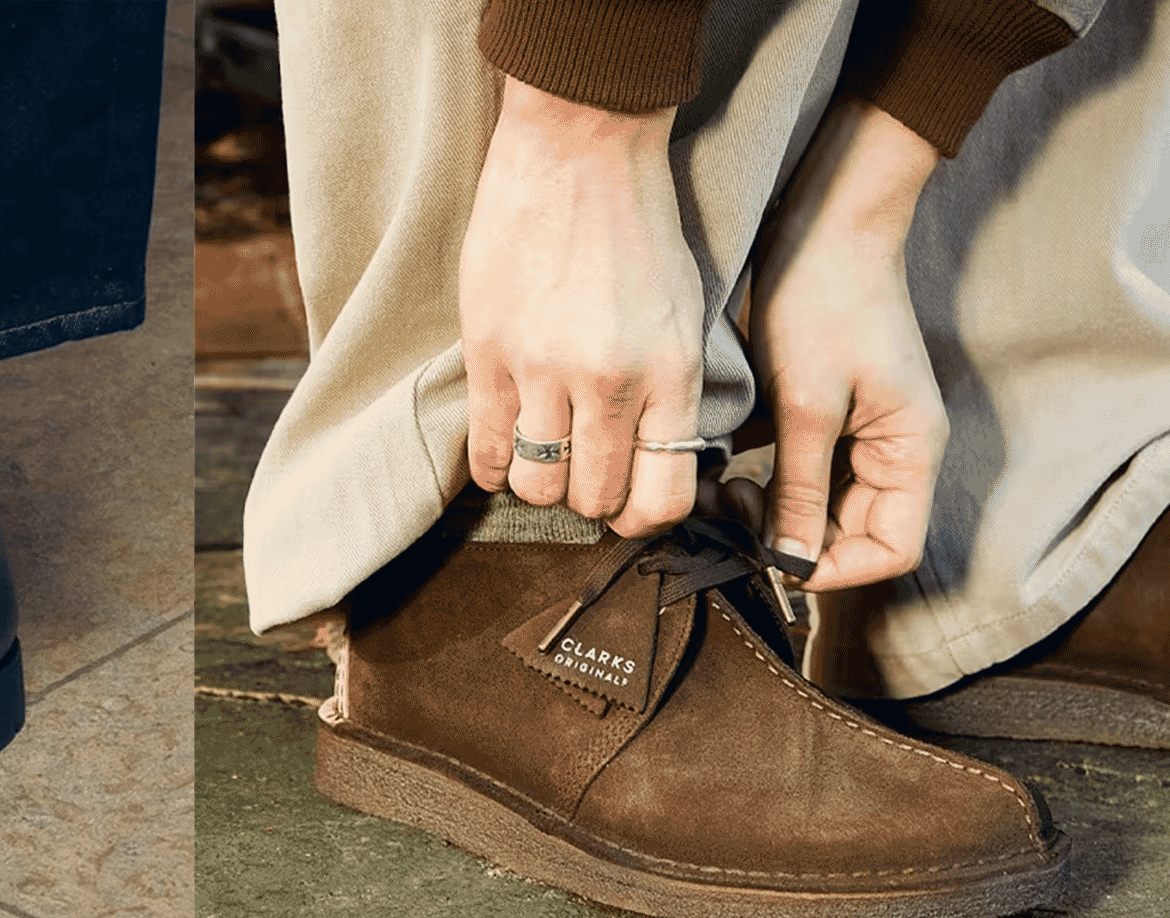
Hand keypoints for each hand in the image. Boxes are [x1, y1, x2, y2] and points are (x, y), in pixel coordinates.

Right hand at [459, 77, 704, 536]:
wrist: (581, 147)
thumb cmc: (639, 225)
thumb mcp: (684, 313)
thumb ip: (672, 389)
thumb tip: (657, 459)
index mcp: (672, 373)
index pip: (662, 496)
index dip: (642, 516)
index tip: (629, 503)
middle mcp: (611, 381)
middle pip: (594, 498)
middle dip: (590, 501)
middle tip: (583, 478)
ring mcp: (543, 368)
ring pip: (538, 484)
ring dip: (540, 484)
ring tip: (542, 458)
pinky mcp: (488, 350)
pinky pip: (485, 447)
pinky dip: (491, 466)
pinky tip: (501, 451)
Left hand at [747, 97, 946, 591]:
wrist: (824, 224)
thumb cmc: (825, 301)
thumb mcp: (807, 404)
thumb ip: (800, 488)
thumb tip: (789, 563)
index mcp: (911, 451)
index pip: (890, 550)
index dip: (833, 568)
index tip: (771, 557)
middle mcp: (896, 450)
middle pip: (853, 534)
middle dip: (792, 538)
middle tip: (733, 511)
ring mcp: (865, 433)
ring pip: (823, 507)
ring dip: (774, 512)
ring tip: (725, 490)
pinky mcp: (832, 415)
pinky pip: (805, 473)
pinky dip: (768, 481)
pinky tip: (727, 467)